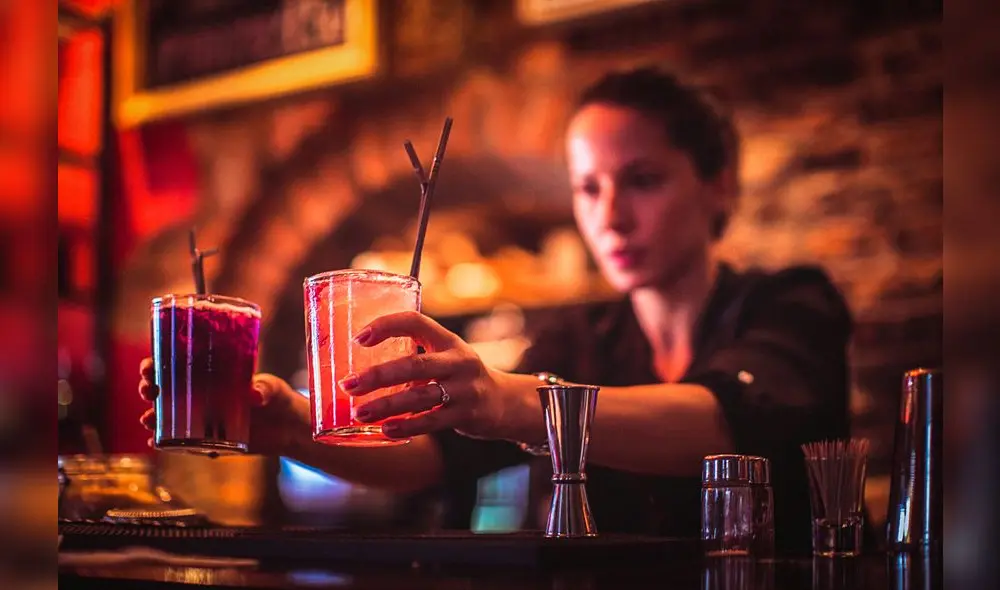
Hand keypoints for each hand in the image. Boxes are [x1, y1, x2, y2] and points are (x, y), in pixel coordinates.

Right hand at [138, 358, 307, 454]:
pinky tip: (156, 442)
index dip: (157, 364)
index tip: (148, 366)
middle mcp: (201, 396)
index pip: (176, 365)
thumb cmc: (277, 398)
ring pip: (167, 417)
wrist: (287, 429)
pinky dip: (166, 442)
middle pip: (165, 389)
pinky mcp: (207, 440)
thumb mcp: (272, 388)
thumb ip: (264, 389)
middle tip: (149, 390)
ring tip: (148, 419)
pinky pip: (180, 442)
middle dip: (150, 388)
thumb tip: (254, 395)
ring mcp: (202, 419)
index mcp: (211, 375)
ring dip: (152, 417)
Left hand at [340, 311, 511, 439]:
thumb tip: (359, 367)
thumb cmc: (459, 378)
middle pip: (414, 364)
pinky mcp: (467, 414)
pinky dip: (407, 426)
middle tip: (349, 385)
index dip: (387, 326)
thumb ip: (413, 358)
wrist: (504, 402)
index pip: (416, 321)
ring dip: (387, 405)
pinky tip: (385, 430)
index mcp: (448, 340)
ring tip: (360, 412)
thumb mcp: (445, 357)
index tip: (359, 338)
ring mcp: (465, 388)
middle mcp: (459, 361)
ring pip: (420, 396)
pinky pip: (432, 422)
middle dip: (378, 375)